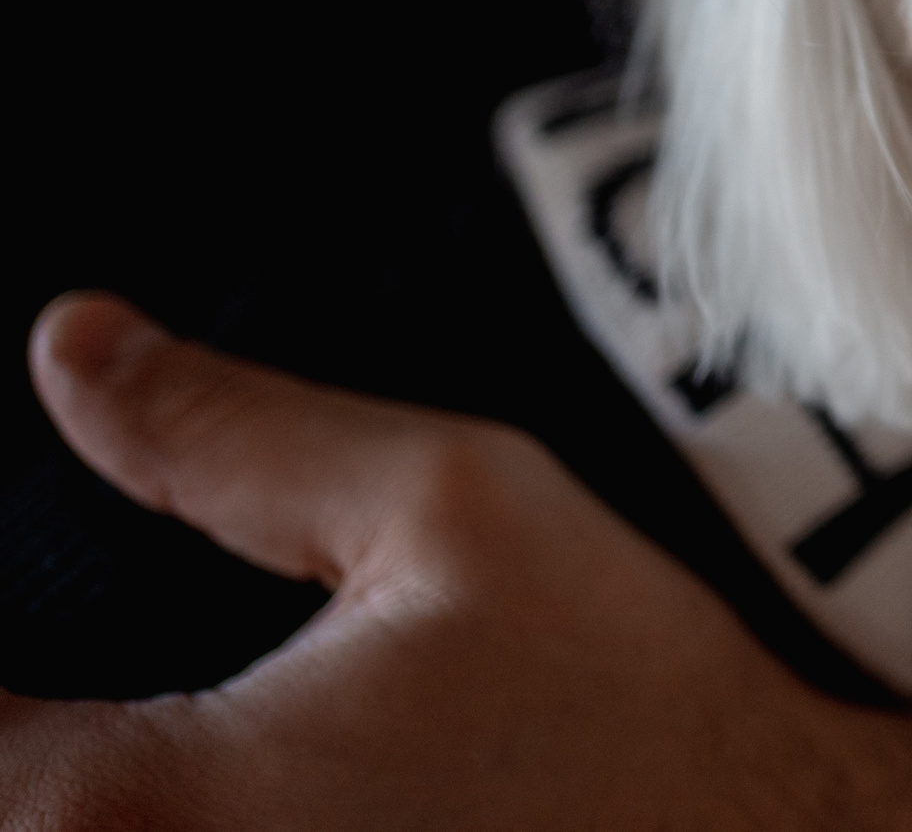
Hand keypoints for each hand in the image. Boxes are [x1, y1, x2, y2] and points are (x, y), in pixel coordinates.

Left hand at [3, 294, 911, 831]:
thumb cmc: (632, 699)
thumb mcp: (455, 506)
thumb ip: (234, 431)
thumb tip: (71, 345)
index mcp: (128, 815)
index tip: (40, 597)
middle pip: (9, 796)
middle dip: (32, 716)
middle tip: (95, 634)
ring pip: (73, 830)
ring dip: (77, 781)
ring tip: (139, 697)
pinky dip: (155, 820)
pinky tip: (254, 774)